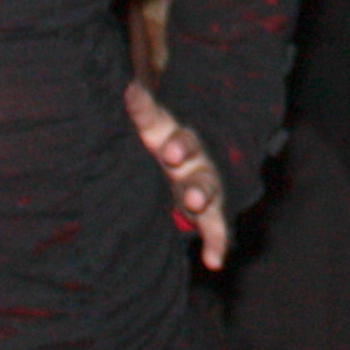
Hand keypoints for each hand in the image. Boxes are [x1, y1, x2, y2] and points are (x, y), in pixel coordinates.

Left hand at [129, 82, 229, 267]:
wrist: (189, 165)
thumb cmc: (164, 145)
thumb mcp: (154, 128)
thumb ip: (144, 111)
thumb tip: (132, 87)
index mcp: (179, 141)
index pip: (179, 137)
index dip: (176, 143)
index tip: (168, 149)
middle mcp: (196, 163)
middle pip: (198, 166)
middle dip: (191, 171)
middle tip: (180, 174)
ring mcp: (204, 188)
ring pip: (208, 192)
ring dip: (203, 198)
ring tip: (196, 205)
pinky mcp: (209, 215)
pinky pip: (217, 229)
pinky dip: (217, 244)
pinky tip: (214, 262)